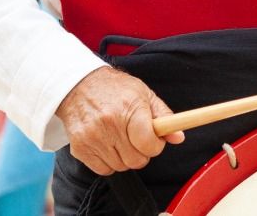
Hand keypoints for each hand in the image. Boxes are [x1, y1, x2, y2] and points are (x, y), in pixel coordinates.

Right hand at [55, 67, 184, 175]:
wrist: (78, 85)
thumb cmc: (114, 89)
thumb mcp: (143, 94)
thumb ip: (163, 116)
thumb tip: (178, 137)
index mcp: (129, 108)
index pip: (148, 144)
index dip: (155, 146)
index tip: (153, 140)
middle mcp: (109, 123)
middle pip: (136, 160)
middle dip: (141, 153)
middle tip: (136, 139)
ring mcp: (93, 137)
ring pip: (121, 167)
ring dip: (124, 157)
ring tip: (120, 138)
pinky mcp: (80, 148)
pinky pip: (104, 170)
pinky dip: (109, 162)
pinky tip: (107, 144)